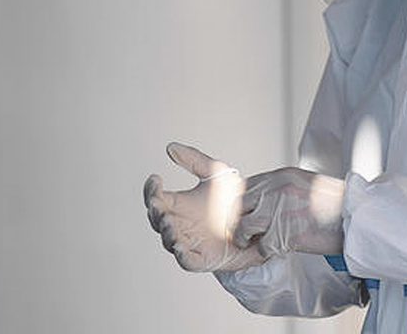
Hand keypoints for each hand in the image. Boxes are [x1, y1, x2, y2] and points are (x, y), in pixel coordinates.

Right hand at [143, 142, 265, 271]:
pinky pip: (187, 260)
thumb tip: (170, 147)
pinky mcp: (202, 258)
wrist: (255, 220)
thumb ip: (194, 160)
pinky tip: (180, 246)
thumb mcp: (215, 173)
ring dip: (166, 233)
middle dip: (155, 212)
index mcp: (177, 205)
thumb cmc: (231, 198)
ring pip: (169, 241)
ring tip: (168, 222)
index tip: (155, 178)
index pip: (155, 198)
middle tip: (157, 202)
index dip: (150, 190)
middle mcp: (178, 224)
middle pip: (157, 220)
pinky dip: (182, 255)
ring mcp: (189, 242)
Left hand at [235, 167, 345, 257]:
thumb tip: (262, 198)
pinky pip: (263, 246)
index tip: (246, 213)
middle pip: (240, 205)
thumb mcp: (305, 183)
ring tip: (252, 243)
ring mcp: (281, 211)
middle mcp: (277, 190)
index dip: (243, 203)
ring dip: (246, 238)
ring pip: (246, 226)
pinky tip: (273, 251)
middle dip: (240, 219)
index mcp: (282, 176)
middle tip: (244, 231)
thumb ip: (282, 187)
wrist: (357, 216)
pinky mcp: (287, 233)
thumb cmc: (335, 203)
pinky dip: (265, 252)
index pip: (246, 186)